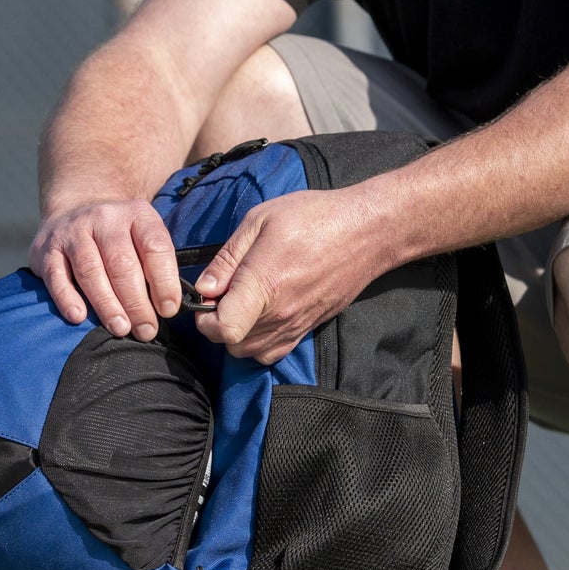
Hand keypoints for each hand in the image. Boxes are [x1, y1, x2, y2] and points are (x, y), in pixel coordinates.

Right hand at [28, 199, 181, 336]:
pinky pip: (56, 276)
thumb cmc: (119, 237)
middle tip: (146, 330)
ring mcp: (73, 231)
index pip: (155, 247)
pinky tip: (78, 317)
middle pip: (122, 263)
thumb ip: (156, 264)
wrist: (74, 210)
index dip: (164, 280)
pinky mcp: (47, 249)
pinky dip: (67, 298)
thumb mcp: (142, 237)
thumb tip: (168, 308)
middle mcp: (105, 218)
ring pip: (90, 270)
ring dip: (107, 304)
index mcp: (137, 214)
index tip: (169, 309)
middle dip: (136, 302)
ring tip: (120, 328)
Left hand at [191, 189, 382, 364]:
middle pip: (231, 345)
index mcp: (264, 285)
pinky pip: (273, 352)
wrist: (365, 231)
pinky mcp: (309, 328)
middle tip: (224, 295)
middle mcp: (280, 313)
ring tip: (243, 303)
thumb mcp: (260, 220)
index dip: (204, 318)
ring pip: (250, 353)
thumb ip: (228, 258)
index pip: (222, 330)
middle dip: (217, 325)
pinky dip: (259, 342)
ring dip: (238, 334)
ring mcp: (297, 325)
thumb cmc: (314, 217)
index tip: (206, 298)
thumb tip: (203, 288)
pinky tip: (261, 313)